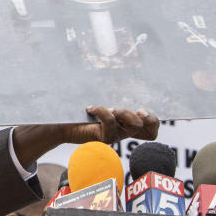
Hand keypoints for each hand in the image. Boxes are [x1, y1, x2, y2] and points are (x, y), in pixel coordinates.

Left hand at [11, 106, 157, 168]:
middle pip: (148, 129)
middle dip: (147, 118)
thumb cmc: (80, 108)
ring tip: (110, 108)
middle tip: (138, 111)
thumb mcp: (99, 99)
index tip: (142, 111)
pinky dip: (102, 110)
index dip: (154, 122)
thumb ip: (111, 92)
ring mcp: (115, 136)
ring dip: (123, 112)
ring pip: (132, 124)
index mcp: (127, 123)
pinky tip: (90, 108)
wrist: (60, 121)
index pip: (151, 130)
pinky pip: (110, 122)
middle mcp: (124, 132)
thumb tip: (123, 77)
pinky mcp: (103, 138)